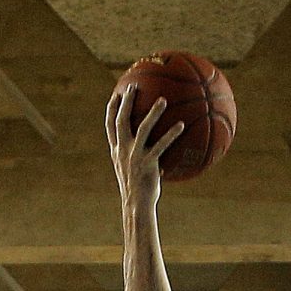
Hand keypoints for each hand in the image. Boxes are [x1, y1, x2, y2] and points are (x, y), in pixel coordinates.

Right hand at [105, 87, 186, 211]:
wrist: (136, 205)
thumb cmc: (138, 188)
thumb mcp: (131, 169)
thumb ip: (136, 154)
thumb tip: (151, 145)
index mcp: (116, 150)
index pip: (109, 125)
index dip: (112, 108)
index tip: (116, 93)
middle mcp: (122, 150)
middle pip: (121, 120)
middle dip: (126, 102)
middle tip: (134, 86)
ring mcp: (134, 157)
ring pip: (142, 129)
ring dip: (152, 113)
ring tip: (163, 99)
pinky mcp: (147, 164)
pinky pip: (161, 146)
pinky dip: (171, 135)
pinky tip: (181, 125)